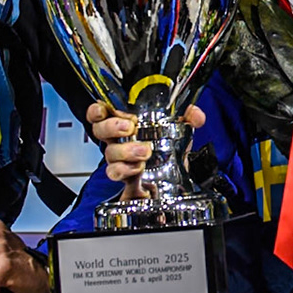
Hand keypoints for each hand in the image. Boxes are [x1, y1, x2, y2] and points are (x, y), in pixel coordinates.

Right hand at [85, 101, 206, 201]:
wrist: (174, 183)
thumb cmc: (168, 153)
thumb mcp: (181, 131)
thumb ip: (189, 118)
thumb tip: (195, 114)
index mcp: (126, 126)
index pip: (101, 114)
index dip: (97, 110)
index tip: (104, 109)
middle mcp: (119, 143)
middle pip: (100, 131)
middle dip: (112, 127)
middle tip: (130, 128)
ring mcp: (121, 162)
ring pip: (109, 154)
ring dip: (125, 151)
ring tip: (144, 151)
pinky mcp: (128, 180)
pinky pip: (117, 174)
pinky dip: (126, 170)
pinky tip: (138, 169)